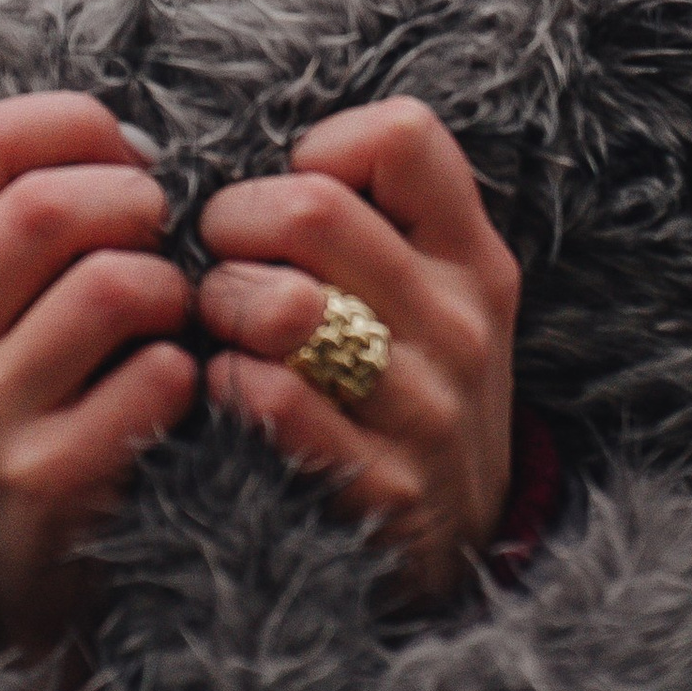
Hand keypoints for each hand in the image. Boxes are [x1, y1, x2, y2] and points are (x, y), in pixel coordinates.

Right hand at [0, 93, 195, 661]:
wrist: (22, 591)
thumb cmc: (29, 419)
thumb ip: (16, 231)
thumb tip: (128, 139)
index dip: (69, 126)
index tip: (122, 158)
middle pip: (45, 205)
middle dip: (135, 202)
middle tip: (163, 237)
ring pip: (113, 285)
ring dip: (172, 287)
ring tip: (172, 318)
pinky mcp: (41, 484)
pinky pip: (155, 375)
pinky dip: (188, 368)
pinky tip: (175, 390)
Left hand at [197, 99, 518, 604]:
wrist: (454, 554)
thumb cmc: (405, 394)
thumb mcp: (427, 299)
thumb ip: (367, 222)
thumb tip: (254, 154)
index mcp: (472, 258)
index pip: (403, 136)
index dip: (320, 148)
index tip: (292, 195)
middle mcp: (461, 325)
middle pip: (313, 210)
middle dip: (232, 223)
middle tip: (219, 259)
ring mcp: (427, 410)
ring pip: (286, 307)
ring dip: (222, 306)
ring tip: (220, 327)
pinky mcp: (382, 488)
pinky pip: (275, 403)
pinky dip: (228, 386)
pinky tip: (228, 390)